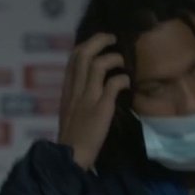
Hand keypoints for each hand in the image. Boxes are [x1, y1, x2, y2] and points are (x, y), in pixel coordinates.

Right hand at [57, 33, 130, 170]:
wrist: (70, 155)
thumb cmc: (73, 135)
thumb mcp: (70, 108)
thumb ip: (78, 93)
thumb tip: (93, 80)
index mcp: (67, 89)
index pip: (72, 57)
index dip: (87, 44)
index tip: (99, 43)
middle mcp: (74, 89)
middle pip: (83, 54)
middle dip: (99, 41)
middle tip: (113, 39)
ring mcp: (87, 98)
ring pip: (96, 65)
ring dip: (113, 58)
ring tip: (122, 61)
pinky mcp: (100, 109)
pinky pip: (113, 85)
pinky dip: (122, 79)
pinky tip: (127, 83)